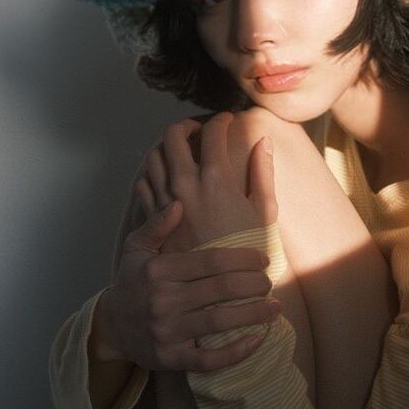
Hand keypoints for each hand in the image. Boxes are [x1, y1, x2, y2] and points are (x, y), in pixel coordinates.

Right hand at [93, 195, 281, 372]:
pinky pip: (209, 359)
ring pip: (220, 321)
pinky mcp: (171, 358)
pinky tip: (258, 340)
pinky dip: (237, 352)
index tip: (263, 259)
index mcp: (158, 271)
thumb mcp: (136, 249)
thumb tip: (179, 204)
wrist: (110, 326)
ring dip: (254, 314)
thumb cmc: (131, 283)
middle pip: (221, 289)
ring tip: (275, 307)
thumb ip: (157, 225)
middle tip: (269, 282)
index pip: (211, 260)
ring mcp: (167, 331)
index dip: (243, 258)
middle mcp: (163, 300)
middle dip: (254, 284)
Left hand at [135, 113, 276, 254]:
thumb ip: (263, 172)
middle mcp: (185, 184)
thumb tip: (264, 141)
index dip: (222, 120)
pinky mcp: (154, 219)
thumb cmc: (248, 250)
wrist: (221, 288)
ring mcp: (165, 201)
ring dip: (167, 147)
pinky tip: (167, 177)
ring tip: (182, 151)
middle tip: (200, 130)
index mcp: (215, 178)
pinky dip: (154, 174)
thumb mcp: (264, 210)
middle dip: (187, 125)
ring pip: (154, 156)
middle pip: (173, 134)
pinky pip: (143, 184)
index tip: (228, 120)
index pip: (212, 131)